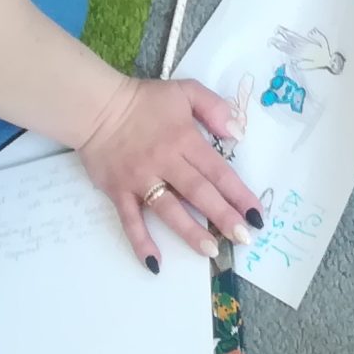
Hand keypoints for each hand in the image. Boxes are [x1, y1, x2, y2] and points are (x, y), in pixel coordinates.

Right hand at [77, 76, 262, 266]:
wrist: (97, 107)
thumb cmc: (145, 100)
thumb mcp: (186, 90)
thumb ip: (215, 108)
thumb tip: (237, 134)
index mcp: (185, 139)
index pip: (218, 171)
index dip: (239, 193)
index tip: (256, 214)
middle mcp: (166, 162)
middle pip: (199, 193)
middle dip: (223, 217)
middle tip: (244, 238)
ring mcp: (140, 180)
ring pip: (169, 210)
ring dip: (190, 232)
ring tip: (210, 251)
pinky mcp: (118, 192)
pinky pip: (131, 221)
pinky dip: (141, 242)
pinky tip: (155, 263)